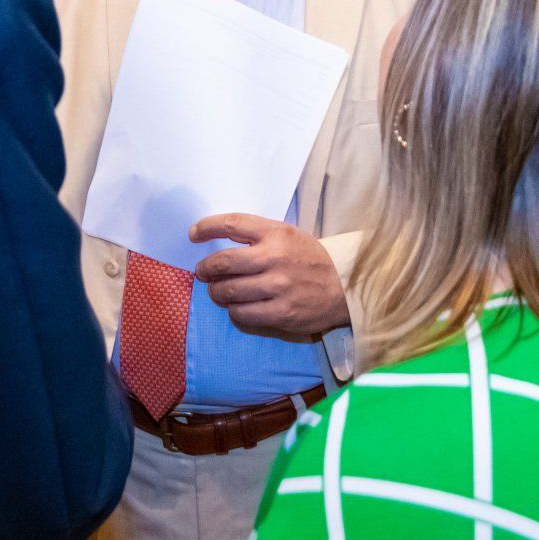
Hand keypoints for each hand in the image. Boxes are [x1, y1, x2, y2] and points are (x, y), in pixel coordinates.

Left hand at [191, 213, 350, 338]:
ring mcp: (278, 288)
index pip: (232, 224)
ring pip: (229, 292)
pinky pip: (242, 315)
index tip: (194, 233)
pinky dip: (234, 311)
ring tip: (219, 292)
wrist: (344, 287)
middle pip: (223, 262)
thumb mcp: (287, 235)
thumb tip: (216, 240)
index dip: (207, 227)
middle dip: (206, 268)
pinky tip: (237, 307)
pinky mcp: (282, 313)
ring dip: (217, 292)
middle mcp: (275, 258)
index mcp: (277, 233)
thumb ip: (257, 235)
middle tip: (203, 272)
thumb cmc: (310, 259)